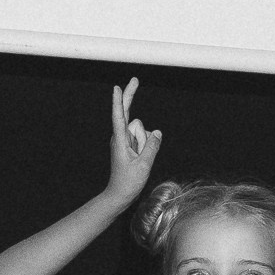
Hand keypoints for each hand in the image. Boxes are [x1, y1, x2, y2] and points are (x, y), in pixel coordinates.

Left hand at [106, 78, 162, 201]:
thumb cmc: (128, 182)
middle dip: (130, 96)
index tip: (117, 88)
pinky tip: (141, 158)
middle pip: (128, 114)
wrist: (120, 195)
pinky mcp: (130, 145)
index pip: (119, 117)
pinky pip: (143, 138)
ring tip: (140, 159)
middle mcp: (120, 137)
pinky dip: (146, 145)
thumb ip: (152, 147)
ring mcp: (125, 141)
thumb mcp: (144, 165)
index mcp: (120, 141)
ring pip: (141, 130)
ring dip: (144, 141)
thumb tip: (157, 132)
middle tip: (135, 79)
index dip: (119, 102)